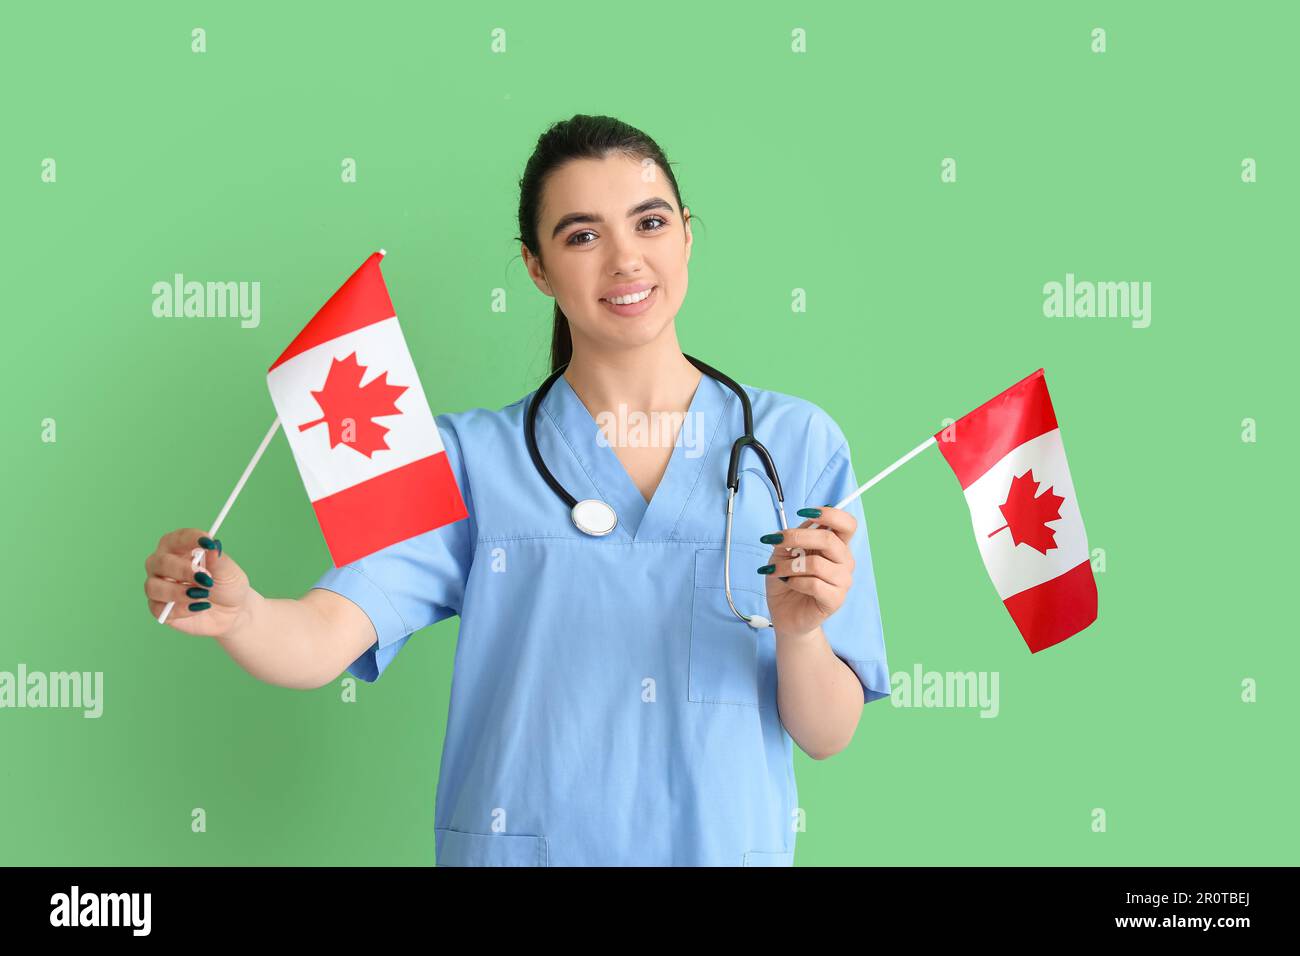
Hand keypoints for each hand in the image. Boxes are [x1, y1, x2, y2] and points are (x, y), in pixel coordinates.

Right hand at [144, 529, 250, 637]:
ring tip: (203, 595)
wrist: (231, 612)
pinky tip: (198, 608)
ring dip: (178, 592)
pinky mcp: (159, 608)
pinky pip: (158, 609)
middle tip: (205, 579)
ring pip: (153, 586)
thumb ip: (218, 560)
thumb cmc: (227, 585)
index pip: (177, 538)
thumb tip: (213, 546)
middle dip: (183, 570)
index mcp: (178, 547)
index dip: (191, 539)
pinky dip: (180, 609)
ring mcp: (158, 586)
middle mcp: (163, 565)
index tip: (209, 543)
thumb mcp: (228, 572)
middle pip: (160, 562)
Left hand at [759, 505, 855, 640]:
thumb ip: (793, 537)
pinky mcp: (835, 600)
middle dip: (797, 537)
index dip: (829, 513)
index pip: (847, 523)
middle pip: (829, 539)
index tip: (804, 512)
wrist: (784, 613)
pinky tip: (788, 583)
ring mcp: (843, 581)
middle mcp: (844, 561)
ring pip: (817, 564)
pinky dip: (795, 581)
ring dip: (789, 565)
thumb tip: (799, 524)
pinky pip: (815, 584)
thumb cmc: (787, 580)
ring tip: (776, 570)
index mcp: (836, 545)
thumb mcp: (784, 553)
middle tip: (776, 541)